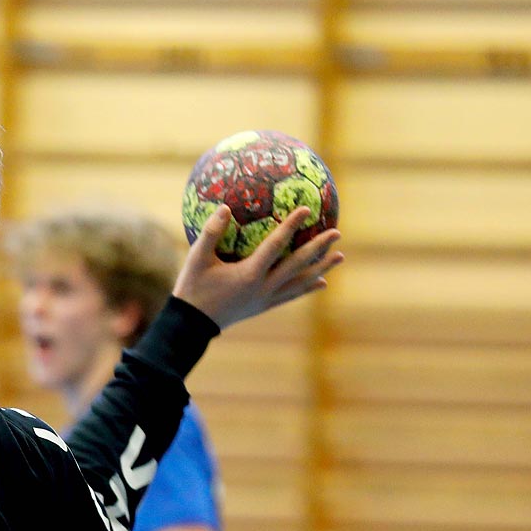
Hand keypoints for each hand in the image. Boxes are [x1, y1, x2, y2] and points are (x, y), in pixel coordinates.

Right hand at [172, 206, 341, 329]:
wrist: (191, 324)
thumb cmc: (192, 288)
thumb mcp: (196, 258)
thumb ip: (210, 232)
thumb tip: (224, 207)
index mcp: (249, 274)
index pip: (276, 245)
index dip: (291, 226)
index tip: (306, 208)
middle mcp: (263, 288)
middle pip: (297, 265)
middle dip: (318, 248)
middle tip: (337, 233)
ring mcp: (265, 300)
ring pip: (299, 283)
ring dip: (320, 269)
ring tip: (340, 256)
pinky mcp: (263, 307)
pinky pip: (291, 296)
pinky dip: (307, 288)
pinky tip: (321, 283)